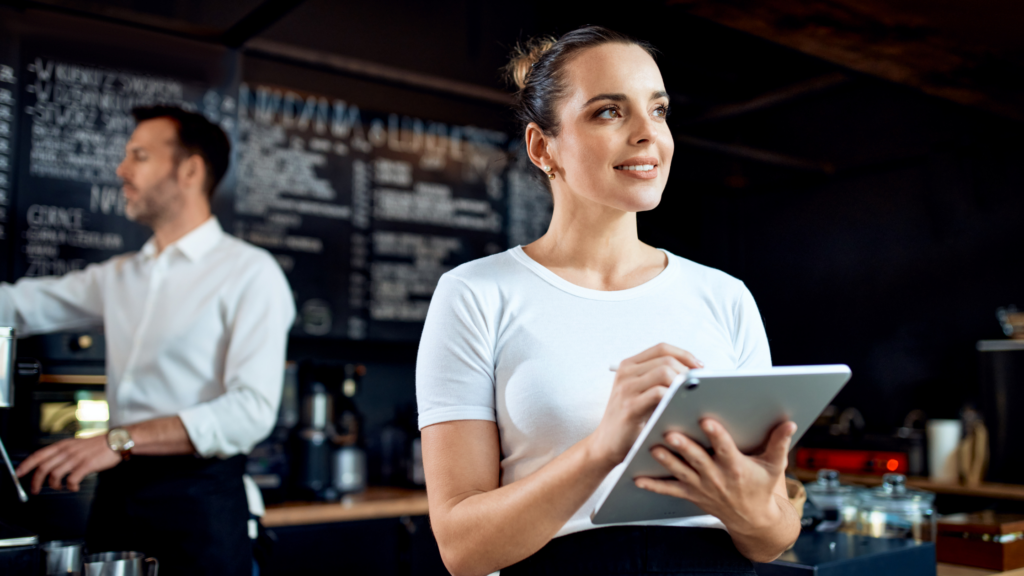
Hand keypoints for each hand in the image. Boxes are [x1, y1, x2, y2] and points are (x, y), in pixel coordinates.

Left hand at [15, 435, 121, 493]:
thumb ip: (63, 453)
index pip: (39, 455)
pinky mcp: (87, 465)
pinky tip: (73, 487)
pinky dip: (70, 486)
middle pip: (43, 467)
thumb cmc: (98, 445)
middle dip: (35, 481)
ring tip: (59, 487)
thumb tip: (50, 466)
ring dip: (54, 485)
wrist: (116, 441)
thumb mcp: (76, 445)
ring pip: (55, 474)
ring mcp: (77, 458)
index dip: (26, 465)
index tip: (19, 473)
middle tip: (34, 489)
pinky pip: (72, 479)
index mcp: (63, 445)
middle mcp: (67, 451)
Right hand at [587, 343, 702, 466]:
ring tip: (691, 396)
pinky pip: (659, 393)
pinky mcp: (630, 406)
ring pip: (664, 372)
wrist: (606, 445)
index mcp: (629, 366)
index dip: (684, 355)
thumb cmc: (631, 420)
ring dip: (682, 383)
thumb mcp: (641, 394)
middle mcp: (626, 373)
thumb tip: (694, 374)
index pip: (662, 348)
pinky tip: (681, 407)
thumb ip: (659, 380)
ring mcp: (626, 388)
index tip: (699, 368)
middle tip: (698, 386)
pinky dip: (674, 397)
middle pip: (666, 359)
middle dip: (687, 371)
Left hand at [636, 418, 796, 533]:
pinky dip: (653, 484)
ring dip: (665, 461)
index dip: (716, 435)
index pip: (725, 449)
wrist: (752, 519)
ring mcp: (701, 486)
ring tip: (651, 448)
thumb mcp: (774, 466)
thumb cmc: (760, 486)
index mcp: (736, 467)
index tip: (707, 420)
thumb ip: (779, 443)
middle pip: (697, 460)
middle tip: (670, 433)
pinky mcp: (691, 493)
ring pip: (680, 471)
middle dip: (684, 447)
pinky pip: (669, 489)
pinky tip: (636, 477)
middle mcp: (716, 477)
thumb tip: (789, 423)